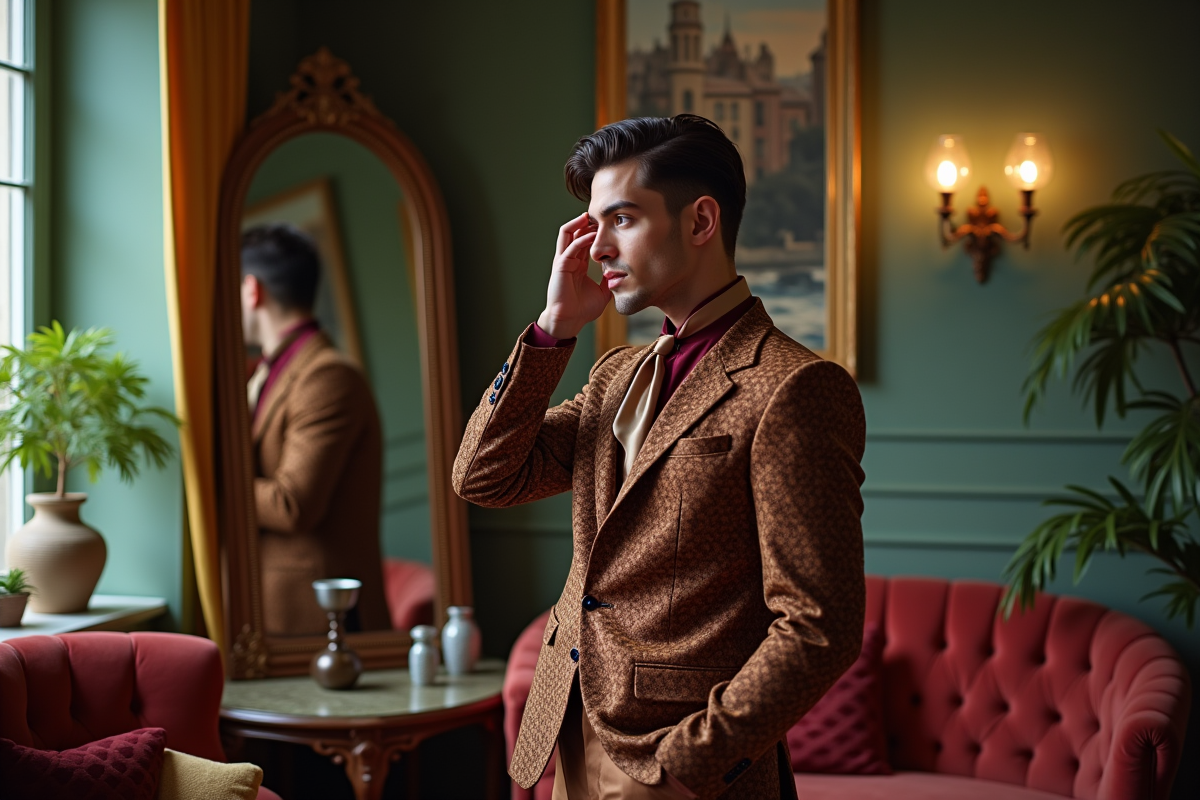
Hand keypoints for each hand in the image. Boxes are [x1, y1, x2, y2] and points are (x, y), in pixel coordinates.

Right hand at [537, 212, 610, 339]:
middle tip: (600, 213)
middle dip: (586, 221)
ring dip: (578, 223)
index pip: (584, 239)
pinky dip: (580, 240)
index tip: (608, 223)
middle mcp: (569, 259)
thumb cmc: (582, 309)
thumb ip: (610, 280)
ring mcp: (563, 261)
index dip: (594, 230)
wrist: (570, 321)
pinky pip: (570, 248)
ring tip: (590, 216)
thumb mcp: (603, 291)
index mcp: (578, 263)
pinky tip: (592, 236)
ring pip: (566, 233)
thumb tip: (623, 273)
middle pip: (574, 232)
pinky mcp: (560, 266)